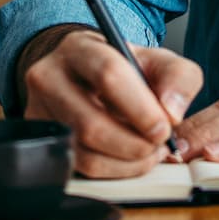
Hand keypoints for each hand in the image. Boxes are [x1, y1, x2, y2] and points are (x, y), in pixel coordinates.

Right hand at [20, 28, 202, 177]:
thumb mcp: (158, 61)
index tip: (163, 128)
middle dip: (135, 144)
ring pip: (84, 152)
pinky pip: (79, 168)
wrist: (87, 76)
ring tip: (149, 152)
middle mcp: (49, 78)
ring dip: (127, 162)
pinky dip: (113, 170)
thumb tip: (171, 113)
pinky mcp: (42, 140)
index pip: (108, 75)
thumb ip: (178, 78)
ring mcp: (40, 111)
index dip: (140, 108)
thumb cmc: (124, 69)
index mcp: (80, 48)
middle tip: (159, 145)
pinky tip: (130, 158)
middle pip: (91, 124)